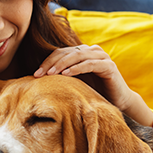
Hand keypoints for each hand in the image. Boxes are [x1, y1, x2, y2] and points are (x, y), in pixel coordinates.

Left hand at [34, 45, 152, 125]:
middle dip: (51, 63)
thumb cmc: (94, 92)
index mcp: (82, 53)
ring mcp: (101, 56)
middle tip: (40, 74)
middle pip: (66, 52)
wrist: (118, 102)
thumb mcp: (75, 83)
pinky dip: (77, 68)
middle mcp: (91, 51)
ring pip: (77, 55)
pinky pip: (90, 64)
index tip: (35, 74)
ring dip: (62, 64)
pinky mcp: (108, 66)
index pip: (60, 53)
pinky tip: (66, 74)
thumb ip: (62, 76)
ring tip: (51, 73)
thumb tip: (38, 80)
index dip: (47, 61)